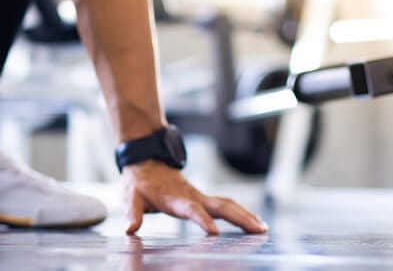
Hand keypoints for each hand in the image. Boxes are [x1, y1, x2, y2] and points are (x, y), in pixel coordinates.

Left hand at [122, 160, 266, 234]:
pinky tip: (253, 223)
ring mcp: (200, 196)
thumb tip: (130, 228)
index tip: (214, 232)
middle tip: (257, 230)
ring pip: (228, 204)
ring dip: (245, 215)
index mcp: (175, 198)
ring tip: (262, 229)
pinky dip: (241, 213)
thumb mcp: (130, 196)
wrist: (147, 160)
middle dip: (239, 218)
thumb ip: (132, 212)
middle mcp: (192, 196)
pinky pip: (226, 205)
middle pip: (220, 206)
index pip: (191, 210)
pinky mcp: (203, 198)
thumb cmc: (139, 181)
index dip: (202, 220)